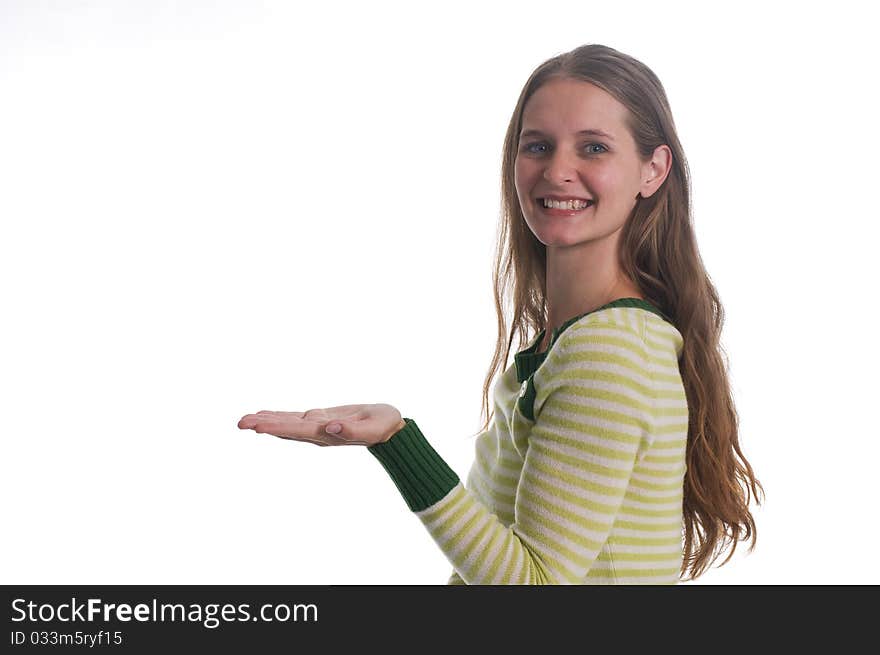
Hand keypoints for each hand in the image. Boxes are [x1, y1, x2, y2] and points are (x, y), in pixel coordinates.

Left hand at [237, 403, 405, 446]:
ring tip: (244, 420)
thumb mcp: (373, 428)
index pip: (298, 431)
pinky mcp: (320, 420)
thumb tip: (330, 428)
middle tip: (240, 423)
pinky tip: (265, 415)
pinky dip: (278, 416)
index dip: (277, 427)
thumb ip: (353, 430)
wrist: (390, 430)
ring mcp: (317, 427)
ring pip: (287, 424)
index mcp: (328, 435)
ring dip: (266, 421)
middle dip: (263, 425)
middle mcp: (318, 433)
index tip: (257, 427)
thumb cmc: (384, 427)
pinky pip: (294, 418)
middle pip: (286, 429)